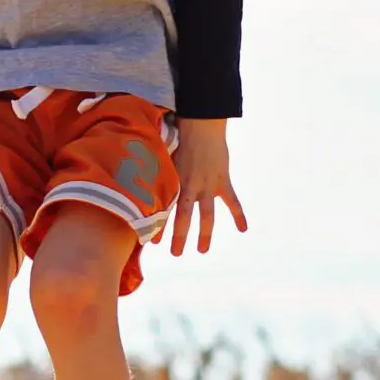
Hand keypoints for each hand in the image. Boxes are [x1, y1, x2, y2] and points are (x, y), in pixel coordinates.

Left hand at [164, 117, 245, 254]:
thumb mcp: (163, 156)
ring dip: (205, 234)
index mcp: (174, 181)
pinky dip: (238, 215)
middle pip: (184, 217)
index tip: (151, 242)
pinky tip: (243, 229)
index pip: (165, 209)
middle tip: (175, 254)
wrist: (202, 125)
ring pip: (207, 215)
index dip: (158, 226)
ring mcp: (209, 185)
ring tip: (202, 250)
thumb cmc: (179, 138)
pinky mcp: (223, 182)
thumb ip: (154, 172)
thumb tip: (135, 183)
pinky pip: (232, 201)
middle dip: (179, 237)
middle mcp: (191, 186)